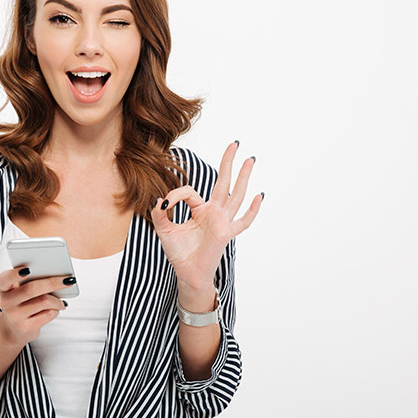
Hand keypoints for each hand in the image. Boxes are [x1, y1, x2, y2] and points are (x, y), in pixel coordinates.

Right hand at [0, 267, 73, 347]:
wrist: (13, 329)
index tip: (28, 268)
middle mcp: (6, 302)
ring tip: (62, 301)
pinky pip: (48, 314)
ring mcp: (15, 316)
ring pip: (43, 302)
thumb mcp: (19, 291)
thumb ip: (31, 281)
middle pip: (31, 289)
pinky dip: (56, 310)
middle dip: (53, 283)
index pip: (5, 278)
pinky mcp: (26, 327)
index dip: (15, 273)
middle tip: (68, 280)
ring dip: (57, 300)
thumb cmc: (21, 303)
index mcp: (3, 288)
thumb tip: (56, 275)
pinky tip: (57, 309)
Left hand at [150, 141, 262, 294]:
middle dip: (228, 163)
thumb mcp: (164, 231)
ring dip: (243, 177)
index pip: (190, 192)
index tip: (164, 205)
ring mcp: (222, 221)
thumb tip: (158, 200)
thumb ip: (159, 215)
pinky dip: (251, 211)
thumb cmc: (179, 253)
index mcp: (200, 210)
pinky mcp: (226, 233)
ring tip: (249, 160)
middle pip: (223, 182)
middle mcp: (214, 212)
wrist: (187, 274)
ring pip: (235, 195)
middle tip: (235, 144)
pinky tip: (258, 197)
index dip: (175, 195)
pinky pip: (242, 222)